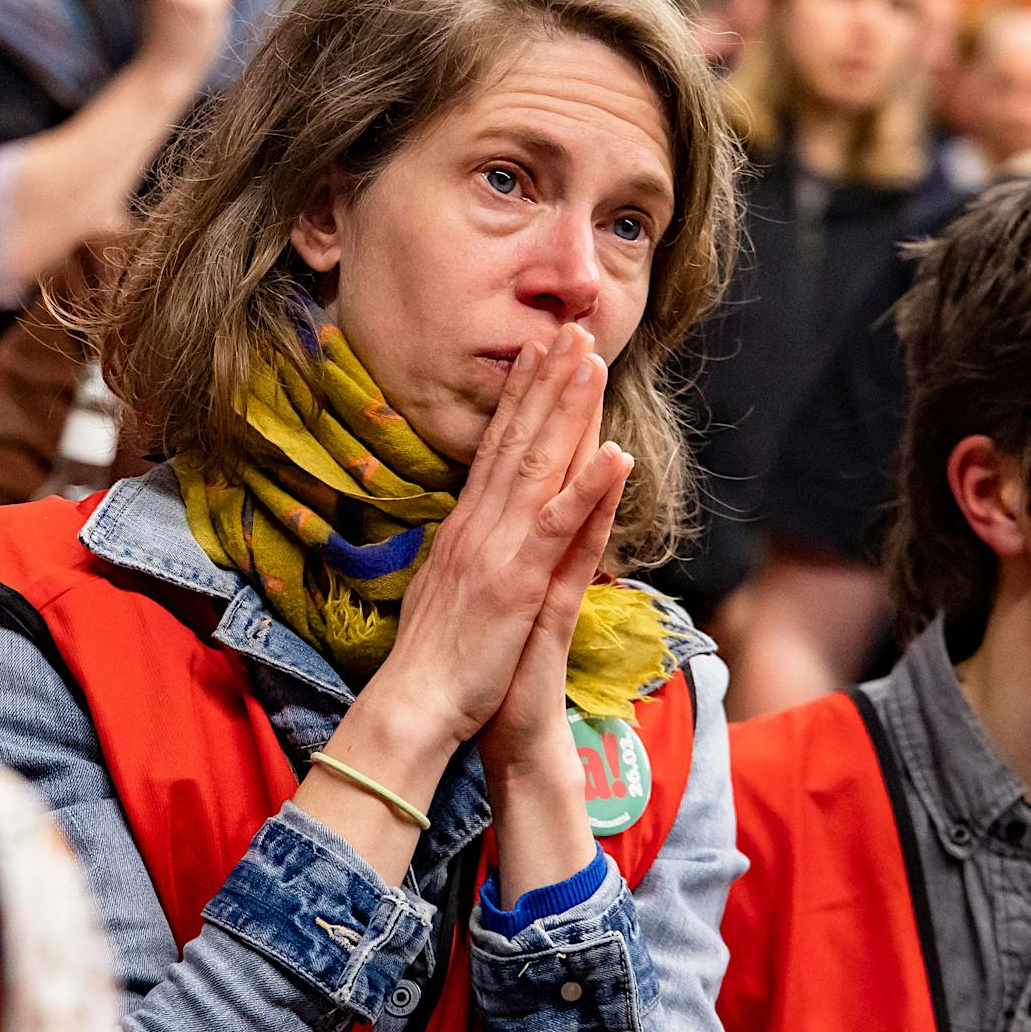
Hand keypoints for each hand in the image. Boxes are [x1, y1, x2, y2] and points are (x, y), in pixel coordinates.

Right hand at [364, 323, 629, 759]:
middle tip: (570, 329)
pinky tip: (614, 452)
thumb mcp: (445, 588)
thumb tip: (470, 528)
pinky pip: (559, 526)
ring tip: (591, 361)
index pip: (497, 447)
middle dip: (547, 381)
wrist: (415, 702)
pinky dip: (587, 487)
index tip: (538, 353)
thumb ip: (463, 551)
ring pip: (538, 465)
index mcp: (466, 526)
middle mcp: (479, 524)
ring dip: (567, 410)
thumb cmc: (432, 658)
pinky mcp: (518, 581)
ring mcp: (498, 548)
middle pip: (518, 439)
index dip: (520, 397)